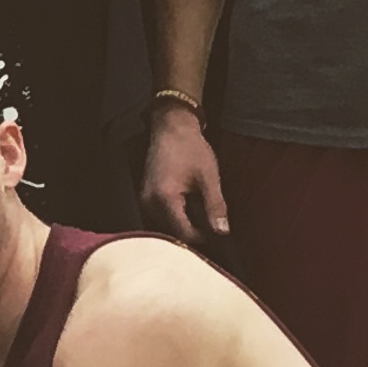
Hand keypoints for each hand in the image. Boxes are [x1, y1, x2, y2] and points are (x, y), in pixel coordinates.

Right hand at [141, 102, 228, 243]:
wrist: (171, 128)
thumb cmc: (190, 148)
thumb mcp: (209, 177)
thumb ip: (215, 206)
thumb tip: (223, 231)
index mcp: (164, 199)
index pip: (183, 233)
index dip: (203, 237)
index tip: (219, 234)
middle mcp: (149, 203)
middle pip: (173, 233)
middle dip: (194, 233)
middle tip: (213, 227)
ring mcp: (144, 201)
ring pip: (166, 227)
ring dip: (184, 226)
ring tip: (202, 216)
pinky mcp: (145, 198)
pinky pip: (161, 217)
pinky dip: (176, 217)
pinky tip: (189, 208)